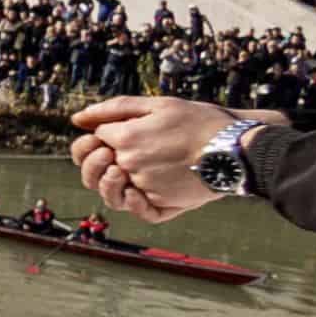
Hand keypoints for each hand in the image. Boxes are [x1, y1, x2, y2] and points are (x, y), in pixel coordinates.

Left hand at [67, 96, 286, 223]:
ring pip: (112, 193)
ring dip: (108, 183)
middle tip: (111, 153)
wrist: (237, 149)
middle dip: (93, 159)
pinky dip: (133, 205)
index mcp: (126, 138)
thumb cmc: (199, 122)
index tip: (115, 131)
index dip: (99, 135)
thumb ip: (114, 109)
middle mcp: (132, 165)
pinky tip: (136, 193)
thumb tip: (78, 119)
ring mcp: (147, 187)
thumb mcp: (157, 104)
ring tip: (121, 171)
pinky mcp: (165, 204)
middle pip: (94, 168)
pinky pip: (140, 212)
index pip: (94, 139)